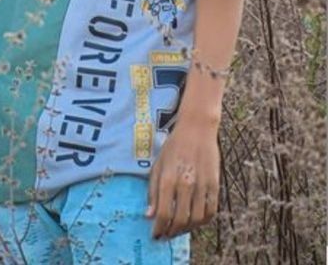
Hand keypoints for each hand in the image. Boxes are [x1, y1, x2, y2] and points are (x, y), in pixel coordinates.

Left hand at [147, 115, 219, 238]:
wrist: (196, 130)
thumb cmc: (173, 147)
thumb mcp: (158, 165)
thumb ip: (153, 190)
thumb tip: (149, 215)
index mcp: (168, 178)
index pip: (164, 213)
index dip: (159, 228)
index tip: (155, 235)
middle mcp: (186, 184)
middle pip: (180, 220)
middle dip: (171, 232)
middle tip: (166, 235)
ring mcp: (202, 185)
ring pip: (196, 219)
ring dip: (186, 229)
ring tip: (178, 229)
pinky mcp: (215, 185)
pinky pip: (211, 212)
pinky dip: (202, 221)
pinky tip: (194, 221)